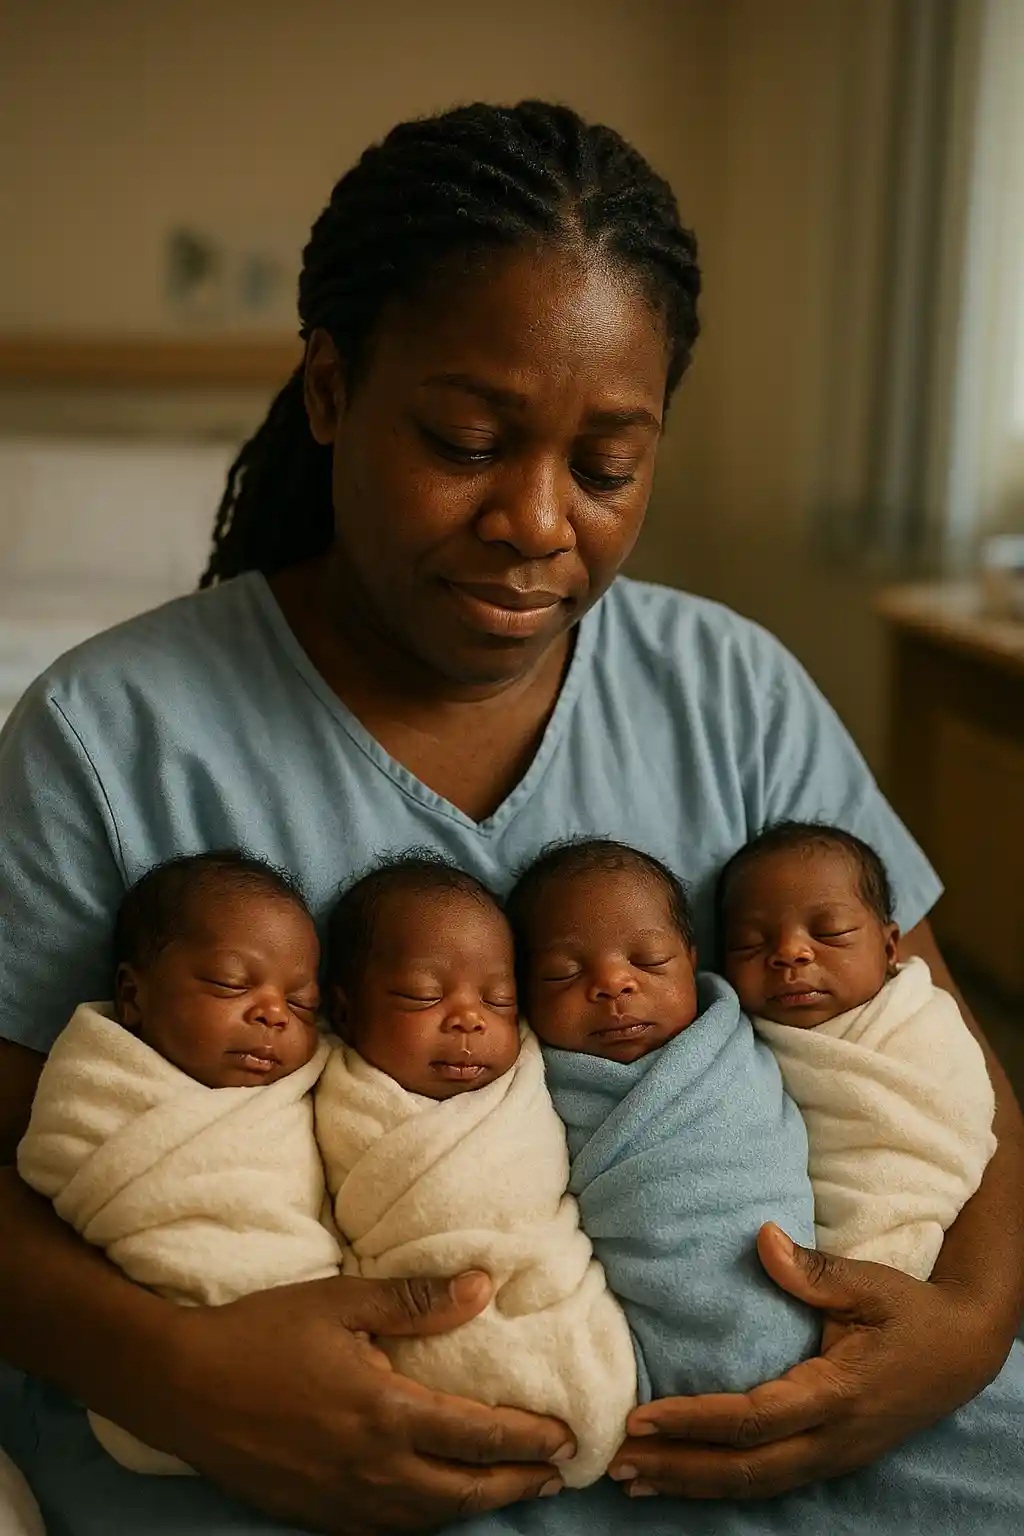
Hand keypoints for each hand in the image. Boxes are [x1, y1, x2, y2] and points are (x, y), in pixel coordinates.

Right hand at [142, 1271, 572, 1532]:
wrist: (181, 1386)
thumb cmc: (262, 1334)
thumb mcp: (341, 1303)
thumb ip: (417, 1300)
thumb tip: (485, 1284)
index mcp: (384, 1412)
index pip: (478, 1435)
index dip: (529, 1439)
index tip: (566, 1436)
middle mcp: (371, 1468)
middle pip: (464, 1491)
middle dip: (517, 1483)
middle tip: (558, 1473)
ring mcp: (341, 1502)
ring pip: (428, 1519)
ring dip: (477, 1505)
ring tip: (511, 1489)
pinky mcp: (315, 1516)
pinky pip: (386, 1530)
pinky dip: (426, 1521)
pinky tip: (437, 1506)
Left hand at [608, 1224, 1007, 1500]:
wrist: (963, 1353)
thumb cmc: (910, 1312)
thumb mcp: (870, 1284)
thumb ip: (815, 1271)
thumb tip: (763, 1239)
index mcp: (838, 1394)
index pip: (754, 1420)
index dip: (695, 1421)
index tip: (641, 1416)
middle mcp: (832, 1439)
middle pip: (745, 1469)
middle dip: (678, 1468)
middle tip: (617, 1461)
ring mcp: (832, 1458)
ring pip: (753, 1486)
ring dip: (691, 1484)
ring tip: (631, 1479)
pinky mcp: (829, 1461)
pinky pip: (766, 1482)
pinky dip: (718, 1484)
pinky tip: (681, 1479)